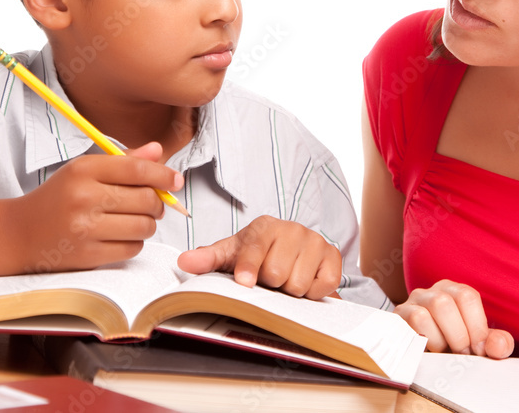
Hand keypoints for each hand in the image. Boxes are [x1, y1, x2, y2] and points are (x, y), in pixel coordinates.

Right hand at [13, 142, 182, 271]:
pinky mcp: (87, 255)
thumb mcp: (84, 171)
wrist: (19, 233)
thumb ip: (124, 161)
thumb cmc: (58, 198)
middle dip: (156, 203)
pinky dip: (133, 243)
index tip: (175, 180)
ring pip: (144, 226)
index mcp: (83, 170)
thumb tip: (158, 151)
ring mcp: (84, 229)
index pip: (137, 169)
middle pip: (146, 199)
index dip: (163, 175)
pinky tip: (118, 236)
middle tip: (151, 204)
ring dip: (147, 224)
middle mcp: (83, 197)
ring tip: (133, 220)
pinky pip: (132, 248)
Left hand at [177, 215, 340, 299]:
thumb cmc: (256, 256)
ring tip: (285, 279)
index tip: (244, 282)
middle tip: (268, 279)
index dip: (249, 267)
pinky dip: (313, 292)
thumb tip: (185, 261)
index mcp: (264, 227)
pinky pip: (323, 286)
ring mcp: (315, 241)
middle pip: (277, 273)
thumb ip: (208, 259)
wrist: (289, 252)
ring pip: (299, 284)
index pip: (255, 247)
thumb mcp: (230, 255)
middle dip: (270, 284)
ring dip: (290, 290)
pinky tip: (305, 281)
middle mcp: (293, 229)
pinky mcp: (333, 256)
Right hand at [395, 279, 513, 357]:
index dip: (476, 327)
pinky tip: (429, 351)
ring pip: (422, 315)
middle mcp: (430, 292)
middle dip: (457, 336)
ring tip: (443, 352)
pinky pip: (404, 329)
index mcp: (453, 291)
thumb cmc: (455, 344)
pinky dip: (421, 343)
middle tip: (462, 354)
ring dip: (437, 341)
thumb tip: (498, 347)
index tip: (479, 350)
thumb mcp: (479, 343)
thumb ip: (496, 343)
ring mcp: (410, 305)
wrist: (424, 352)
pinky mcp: (396, 321)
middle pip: (443, 303)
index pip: (467, 296)